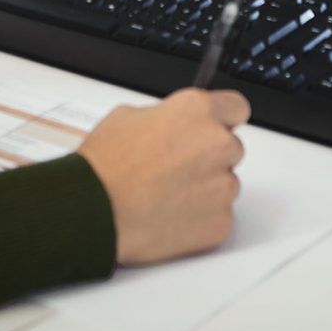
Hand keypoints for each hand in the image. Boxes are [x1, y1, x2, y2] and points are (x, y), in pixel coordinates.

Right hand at [78, 89, 249, 264]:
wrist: (95, 211)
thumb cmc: (106, 165)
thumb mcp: (129, 116)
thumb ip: (167, 117)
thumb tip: (174, 127)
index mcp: (198, 111)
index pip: (236, 107)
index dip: (222, 119)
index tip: (213, 128)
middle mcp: (217, 144)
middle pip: (231, 148)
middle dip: (210, 156)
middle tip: (177, 167)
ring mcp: (222, 186)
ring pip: (225, 184)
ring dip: (206, 188)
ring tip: (168, 195)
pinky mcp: (220, 223)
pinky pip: (219, 216)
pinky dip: (201, 218)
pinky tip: (171, 215)